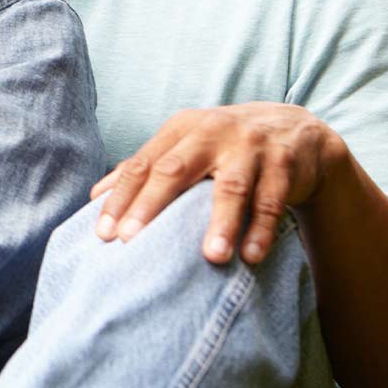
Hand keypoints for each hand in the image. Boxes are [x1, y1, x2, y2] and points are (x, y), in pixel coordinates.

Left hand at [90, 103, 347, 264]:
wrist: (292, 129)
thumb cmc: (223, 146)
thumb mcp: (184, 146)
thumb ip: (145, 168)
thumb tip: (96, 196)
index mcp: (181, 129)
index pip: (142, 164)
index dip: (120, 198)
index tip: (104, 234)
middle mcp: (211, 133)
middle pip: (176, 170)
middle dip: (152, 206)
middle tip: (132, 241)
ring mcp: (249, 146)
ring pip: (231, 186)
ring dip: (221, 223)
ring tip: (211, 257)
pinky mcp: (283, 164)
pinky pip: (271, 199)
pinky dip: (262, 228)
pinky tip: (251, 256)